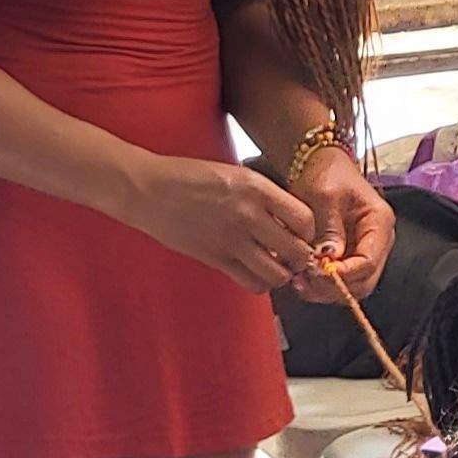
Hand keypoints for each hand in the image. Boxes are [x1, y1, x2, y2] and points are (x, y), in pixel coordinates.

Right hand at [120, 152, 320, 293]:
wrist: (148, 189)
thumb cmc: (191, 177)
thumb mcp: (236, 175)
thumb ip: (265, 197)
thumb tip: (291, 222)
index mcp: (257, 188)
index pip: (305, 219)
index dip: (309, 232)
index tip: (302, 234)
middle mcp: (249, 214)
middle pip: (297, 250)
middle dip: (300, 257)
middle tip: (293, 256)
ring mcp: (231, 239)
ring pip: (277, 273)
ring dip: (281, 273)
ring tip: (274, 265)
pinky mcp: (214, 258)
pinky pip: (251, 282)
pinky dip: (259, 282)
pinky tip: (254, 271)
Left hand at [285, 142, 395, 303]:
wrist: (319, 164)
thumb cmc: (325, 174)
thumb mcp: (325, 196)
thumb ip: (329, 228)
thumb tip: (328, 259)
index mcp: (379, 223)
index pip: (369, 262)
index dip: (343, 274)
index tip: (315, 273)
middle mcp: (378, 242)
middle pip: (364, 281)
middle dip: (334, 287)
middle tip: (303, 282)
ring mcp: (364, 250)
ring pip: (352, 286)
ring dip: (325, 290)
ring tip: (298, 281)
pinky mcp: (348, 256)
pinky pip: (339, 280)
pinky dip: (321, 284)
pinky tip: (300, 277)